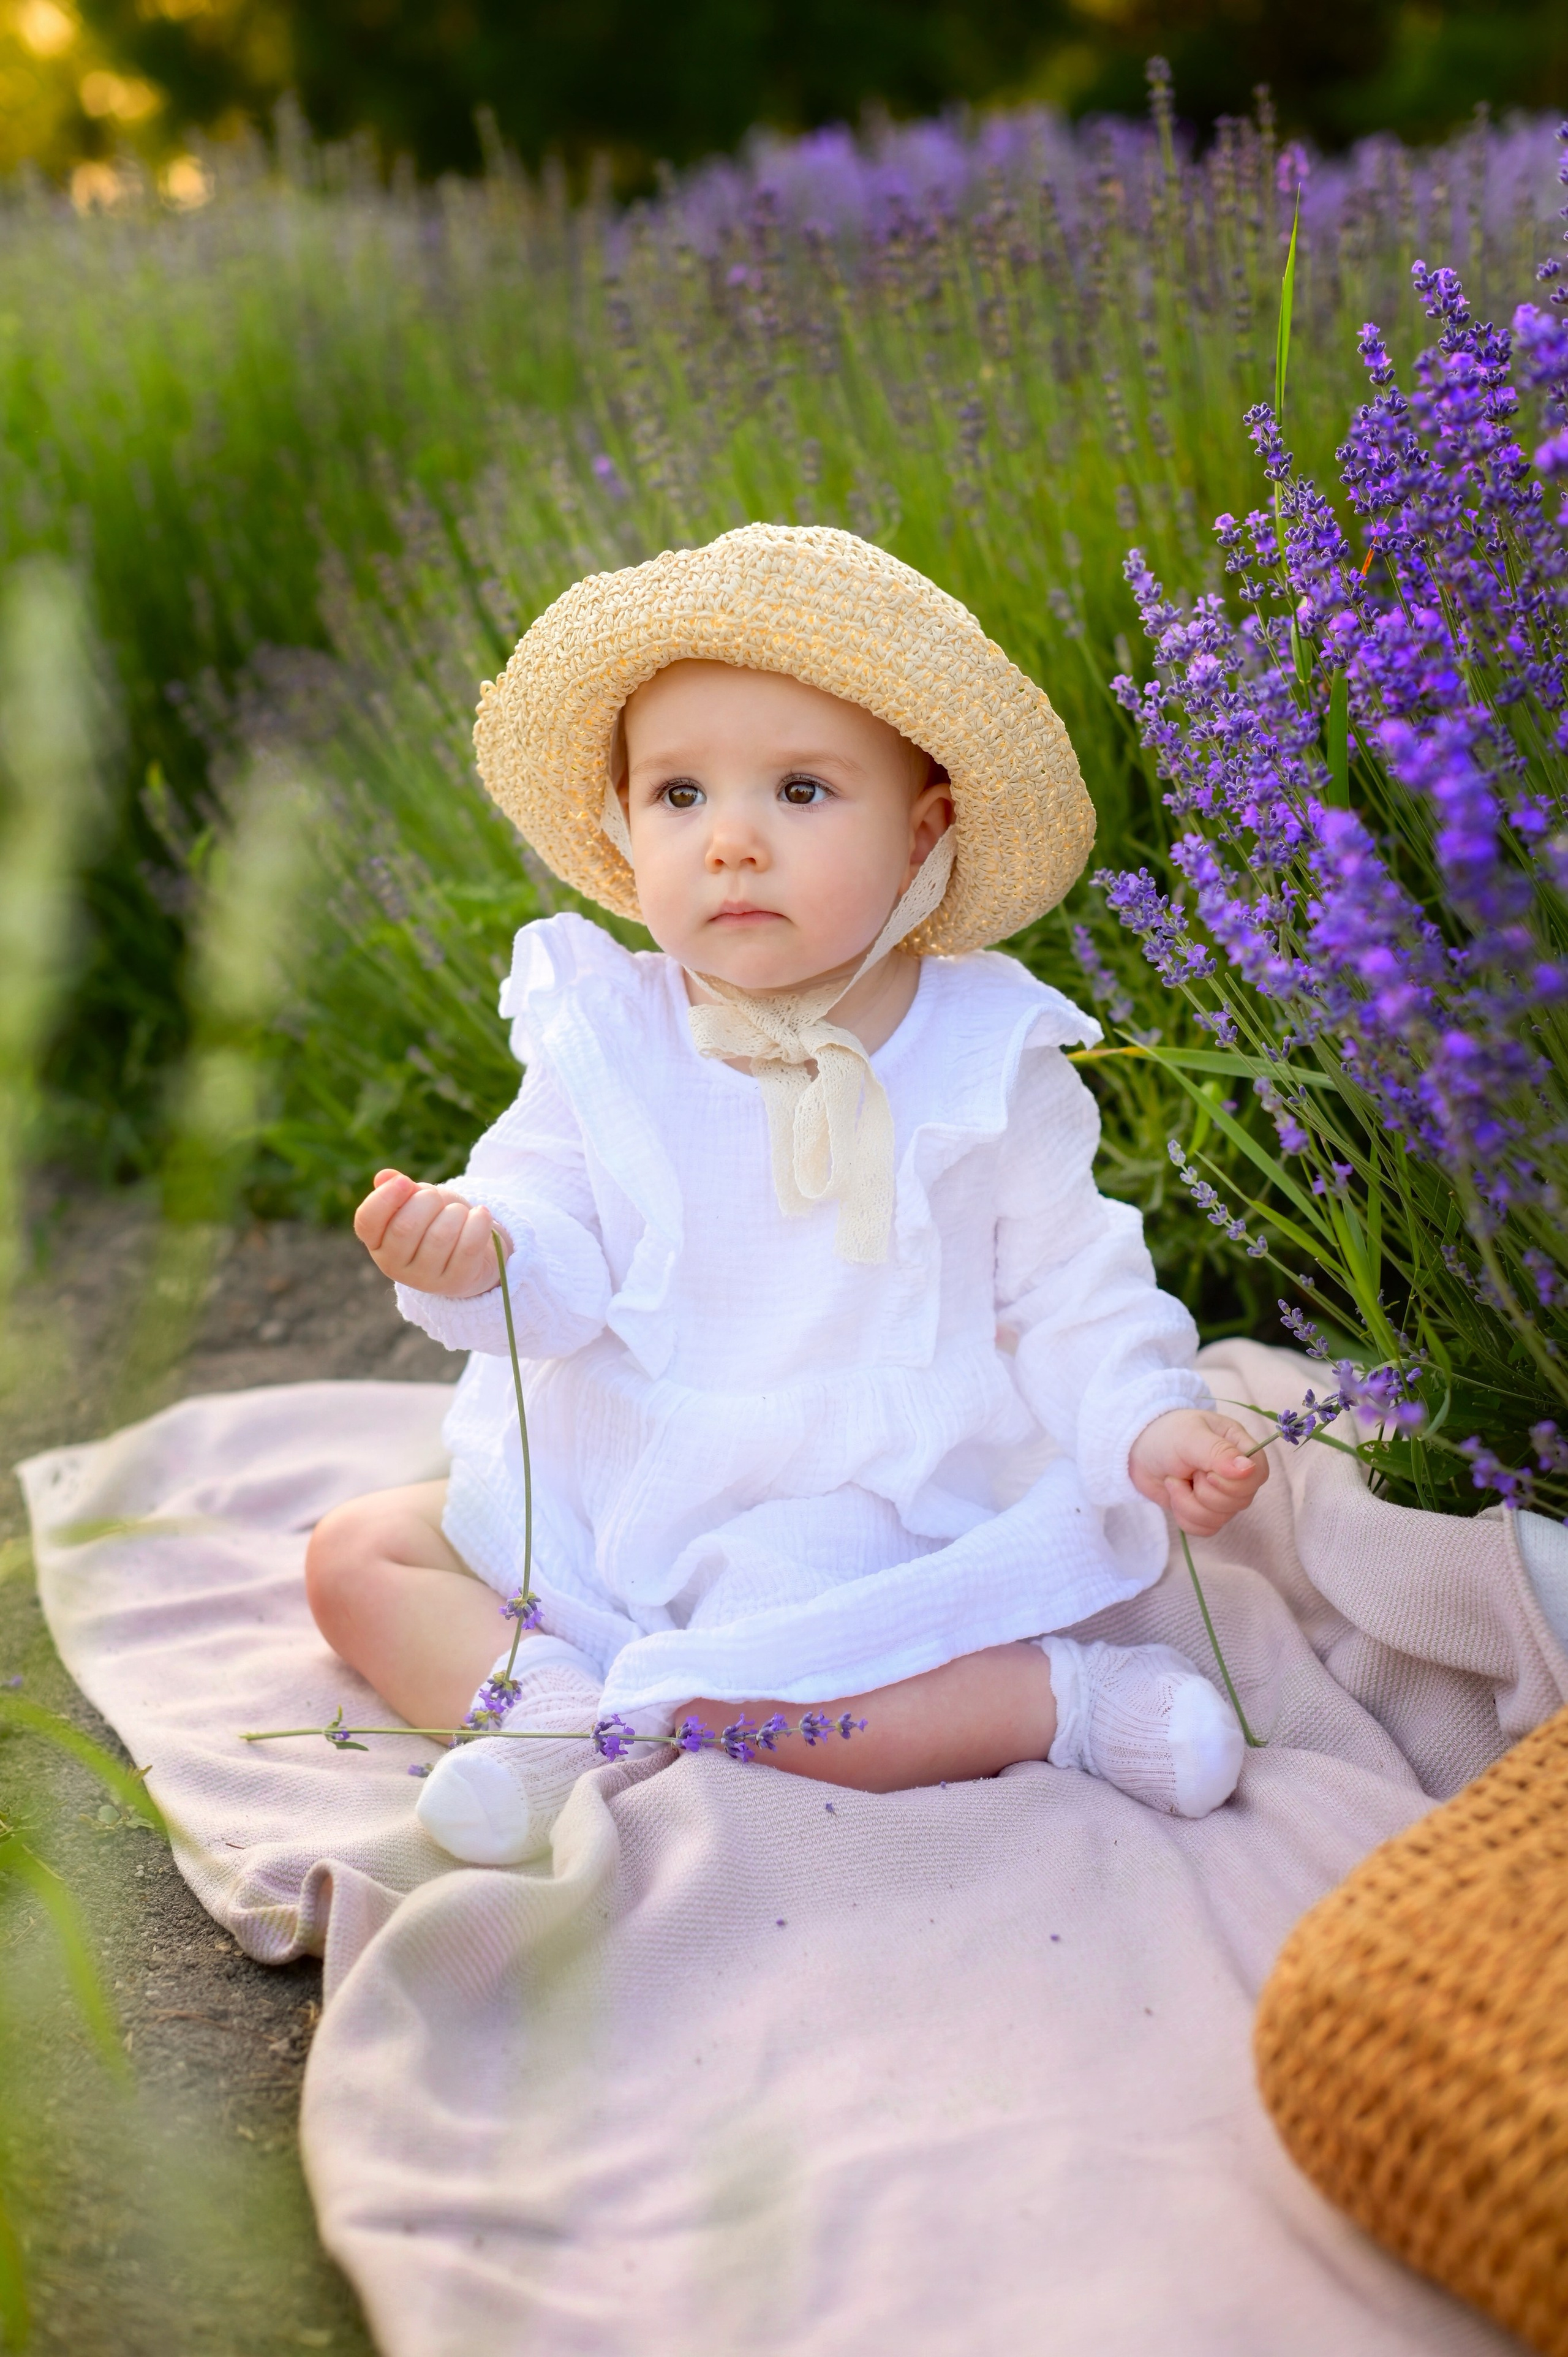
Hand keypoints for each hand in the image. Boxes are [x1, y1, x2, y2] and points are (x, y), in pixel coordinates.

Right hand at [352, 1169, 511, 1298]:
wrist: (472, 1251)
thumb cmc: (437, 1220)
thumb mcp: (417, 1200)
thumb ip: (401, 1189)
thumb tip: (385, 1177)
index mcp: (377, 1242)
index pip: (367, 1221)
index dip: (384, 1197)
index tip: (404, 1182)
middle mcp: (394, 1265)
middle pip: (405, 1226)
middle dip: (427, 1201)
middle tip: (437, 1198)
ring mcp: (424, 1279)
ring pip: (440, 1236)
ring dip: (455, 1212)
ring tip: (459, 1212)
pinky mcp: (455, 1283)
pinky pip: (468, 1246)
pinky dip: (478, 1222)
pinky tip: (481, 1214)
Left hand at [1128, 1407, 1267, 1537]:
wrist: (1135, 1451)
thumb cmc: (1165, 1435)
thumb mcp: (1189, 1436)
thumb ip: (1218, 1452)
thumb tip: (1248, 1469)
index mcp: (1240, 1447)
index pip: (1259, 1474)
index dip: (1236, 1482)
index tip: (1208, 1473)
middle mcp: (1236, 1474)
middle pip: (1240, 1501)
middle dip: (1205, 1491)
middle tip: (1187, 1470)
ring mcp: (1222, 1495)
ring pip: (1220, 1519)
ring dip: (1188, 1502)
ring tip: (1175, 1479)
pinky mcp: (1205, 1511)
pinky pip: (1205, 1529)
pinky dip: (1184, 1514)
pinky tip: (1175, 1493)